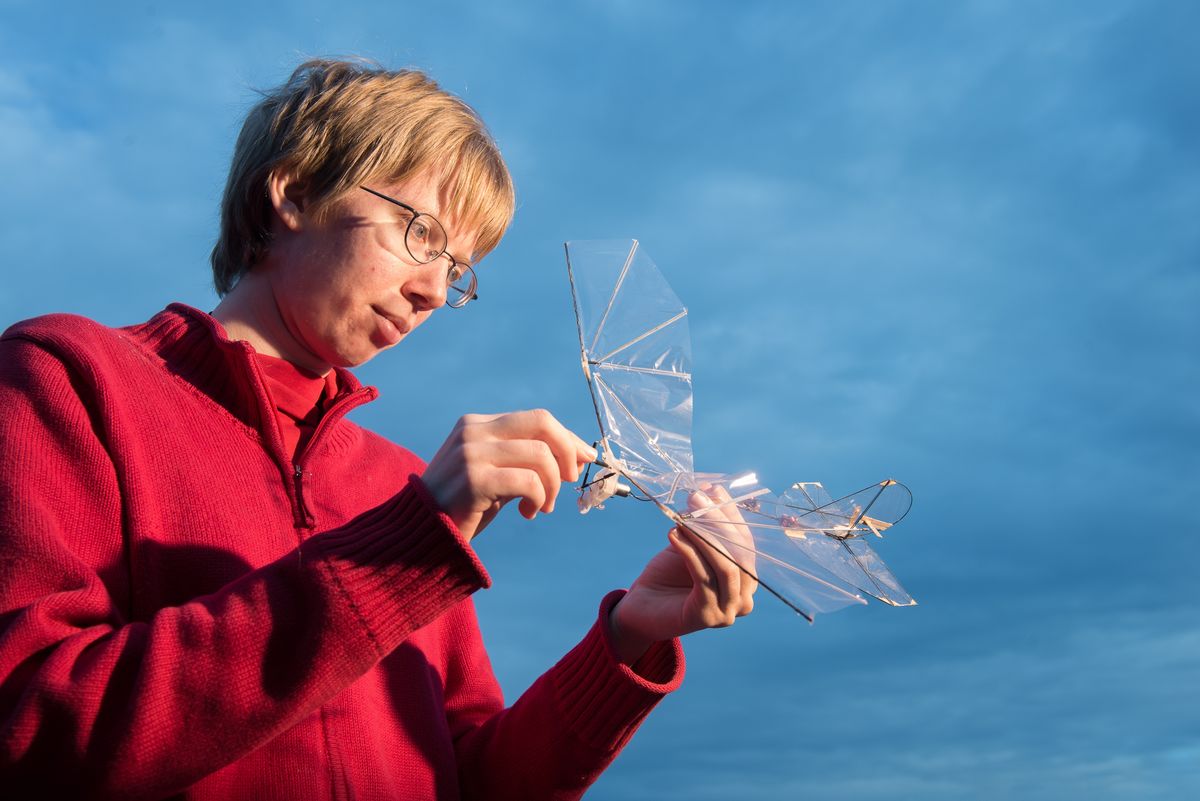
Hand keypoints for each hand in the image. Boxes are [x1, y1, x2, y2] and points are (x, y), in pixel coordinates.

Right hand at [421, 409, 596, 540]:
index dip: (567, 438)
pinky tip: (528, 513)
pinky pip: (529, 482)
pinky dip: (539, 499)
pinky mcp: (474, 478)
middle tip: (570, 480)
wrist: (419, 534)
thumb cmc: (462, 507)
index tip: (585, 458)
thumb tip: (578, 455)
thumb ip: (527, 461)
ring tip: (543, 506)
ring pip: (541, 456)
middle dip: (568, 452)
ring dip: (553, 486)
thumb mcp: (496, 474)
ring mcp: (472, 452)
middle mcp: (474, 431)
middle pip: (543, 424)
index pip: (537, 419)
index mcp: (477, 424)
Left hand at [609, 486, 756, 662]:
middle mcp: (744, 599)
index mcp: (745, 580)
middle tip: (696, 499)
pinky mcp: (707, 617)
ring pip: (726, 567)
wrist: (641, 607)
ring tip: (682, 517)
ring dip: (705, 537)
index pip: (746, 542)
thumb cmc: (668, 575)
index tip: (713, 491)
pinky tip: (673, 535)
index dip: (731, 515)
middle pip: (741, 555)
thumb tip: (713, 489)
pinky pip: (703, 579)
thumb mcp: (690, 543)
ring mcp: (728, 611)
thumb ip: (704, 522)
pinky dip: (690, 553)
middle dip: (718, 522)